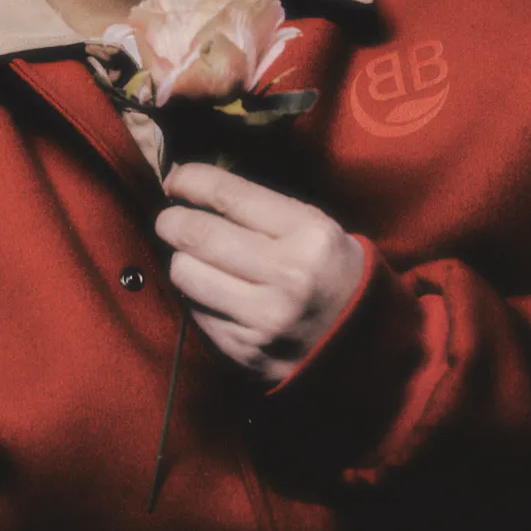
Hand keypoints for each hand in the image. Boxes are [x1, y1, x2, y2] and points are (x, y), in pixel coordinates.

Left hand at [154, 161, 365, 384]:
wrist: (362, 343)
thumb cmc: (330, 271)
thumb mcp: (315, 227)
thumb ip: (259, 209)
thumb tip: (192, 187)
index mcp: (309, 236)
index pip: (229, 195)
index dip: (190, 180)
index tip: (176, 178)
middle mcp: (287, 277)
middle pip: (197, 234)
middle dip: (171, 220)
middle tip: (169, 218)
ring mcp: (264, 319)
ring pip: (185, 274)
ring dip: (182, 259)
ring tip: (195, 257)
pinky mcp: (244, 351)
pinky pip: (194, 311)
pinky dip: (196, 295)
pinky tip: (214, 292)